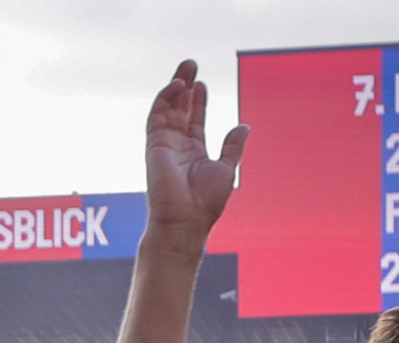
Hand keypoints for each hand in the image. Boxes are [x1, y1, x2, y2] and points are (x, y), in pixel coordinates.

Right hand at [144, 60, 248, 240]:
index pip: (194, 120)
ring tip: (186, 68)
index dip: (198, 101)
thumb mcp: (226, 169)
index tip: (202, 84)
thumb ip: (232, 147)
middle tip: (191, 65)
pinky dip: (165, 99)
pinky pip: (157, 116)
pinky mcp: (154, 145)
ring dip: (175, 87)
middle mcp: (177, 147)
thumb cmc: (205, 202)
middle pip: (180, 110)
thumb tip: (244, 126)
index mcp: (194, 153)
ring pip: (168, 109)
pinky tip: (178, 85)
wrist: (185, 221)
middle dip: (185, 87)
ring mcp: (164, 145)